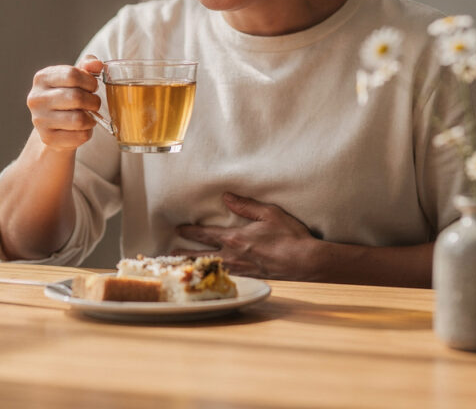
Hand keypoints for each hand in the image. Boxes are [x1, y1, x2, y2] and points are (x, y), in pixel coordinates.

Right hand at [26, 55, 103, 150]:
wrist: (54, 126)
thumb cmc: (67, 96)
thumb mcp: (75, 78)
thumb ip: (87, 66)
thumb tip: (97, 64)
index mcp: (42, 78)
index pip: (72, 75)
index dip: (90, 81)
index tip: (92, 87)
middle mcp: (36, 98)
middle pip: (76, 97)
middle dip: (93, 101)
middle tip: (94, 104)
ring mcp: (39, 119)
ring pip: (78, 119)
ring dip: (91, 118)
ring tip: (89, 116)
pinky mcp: (47, 138)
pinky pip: (79, 136)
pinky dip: (87, 132)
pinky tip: (82, 128)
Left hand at [172, 193, 322, 279]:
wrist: (305, 262)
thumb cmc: (289, 236)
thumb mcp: (269, 213)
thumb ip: (245, 205)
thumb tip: (226, 196)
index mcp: (235, 238)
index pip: (205, 234)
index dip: (190, 231)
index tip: (178, 229)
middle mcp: (233, 256)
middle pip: (202, 255)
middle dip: (185, 254)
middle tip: (169, 254)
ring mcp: (240, 270)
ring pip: (211, 267)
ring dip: (196, 266)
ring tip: (184, 267)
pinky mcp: (249, 278)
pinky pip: (225, 276)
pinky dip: (212, 275)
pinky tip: (210, 275)